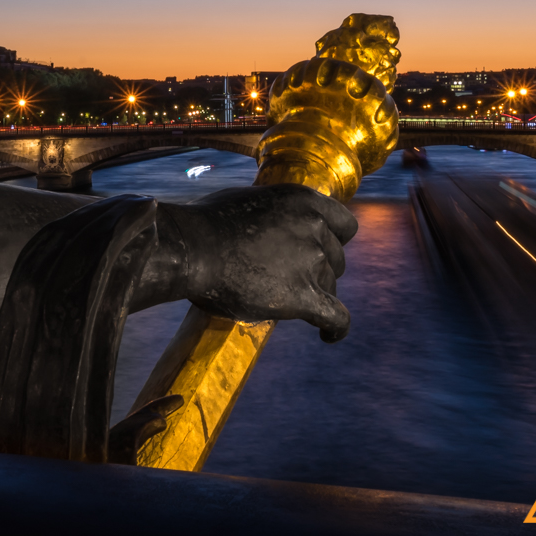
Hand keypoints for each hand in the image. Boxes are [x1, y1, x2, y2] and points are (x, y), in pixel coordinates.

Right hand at [178, 184, 358, 341]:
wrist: (190, 248)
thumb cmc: (206, 223)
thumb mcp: (250, 201)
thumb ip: (275, 215)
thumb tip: (275, 227)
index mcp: (302, 200)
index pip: (345, 225)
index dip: (333, 241)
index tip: (321, 252)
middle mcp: (314, 226)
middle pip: (336, 259)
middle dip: (319, 270)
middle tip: (290, 280)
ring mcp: (311, 260)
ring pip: (330, 287)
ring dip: (314, 295)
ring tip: (286, 304)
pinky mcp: (302, 295)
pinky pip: (336, 317)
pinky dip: (335, 328)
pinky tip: (328, 335)